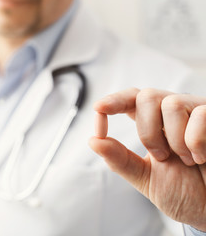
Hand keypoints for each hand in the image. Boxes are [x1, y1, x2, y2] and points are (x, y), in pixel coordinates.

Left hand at [89, 88, 205, 231]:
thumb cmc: (183, 191)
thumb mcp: (144, 177)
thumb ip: (120, 159)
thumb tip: (93, 141)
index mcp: (152, 124)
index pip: (129, 99)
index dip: (112, 101)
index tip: (98, 111)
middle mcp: (172, 113)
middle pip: (146, 96)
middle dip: (147, 131)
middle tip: (160, 156)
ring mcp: (196, 113)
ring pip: (171, 103)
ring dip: (173, 139)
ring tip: (186, 160)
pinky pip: (200, 115)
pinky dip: (195, 142)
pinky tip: (201, 157)